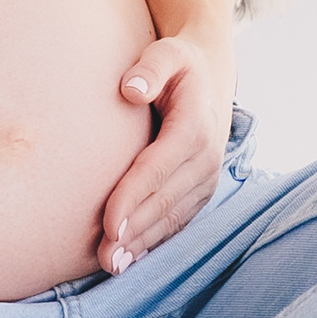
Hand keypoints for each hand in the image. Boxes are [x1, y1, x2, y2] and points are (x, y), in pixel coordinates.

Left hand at [94, 25, 232, 273]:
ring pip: (173, 217)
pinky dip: (156, 240)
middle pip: (164, 201)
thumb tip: (130, 88)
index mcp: (194, 127)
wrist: (212, 77)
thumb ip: (149, 68)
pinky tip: (132, 257)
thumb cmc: (179, 65)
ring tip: (113, 264)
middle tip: (105, 256)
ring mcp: (206, 178)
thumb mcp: (167, 53)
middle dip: (134, 231)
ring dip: (144, 243)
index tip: (108, 224)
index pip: (158, 169)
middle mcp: (205, 159)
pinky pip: (179, 220)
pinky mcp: (201, 190)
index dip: (133, 198)